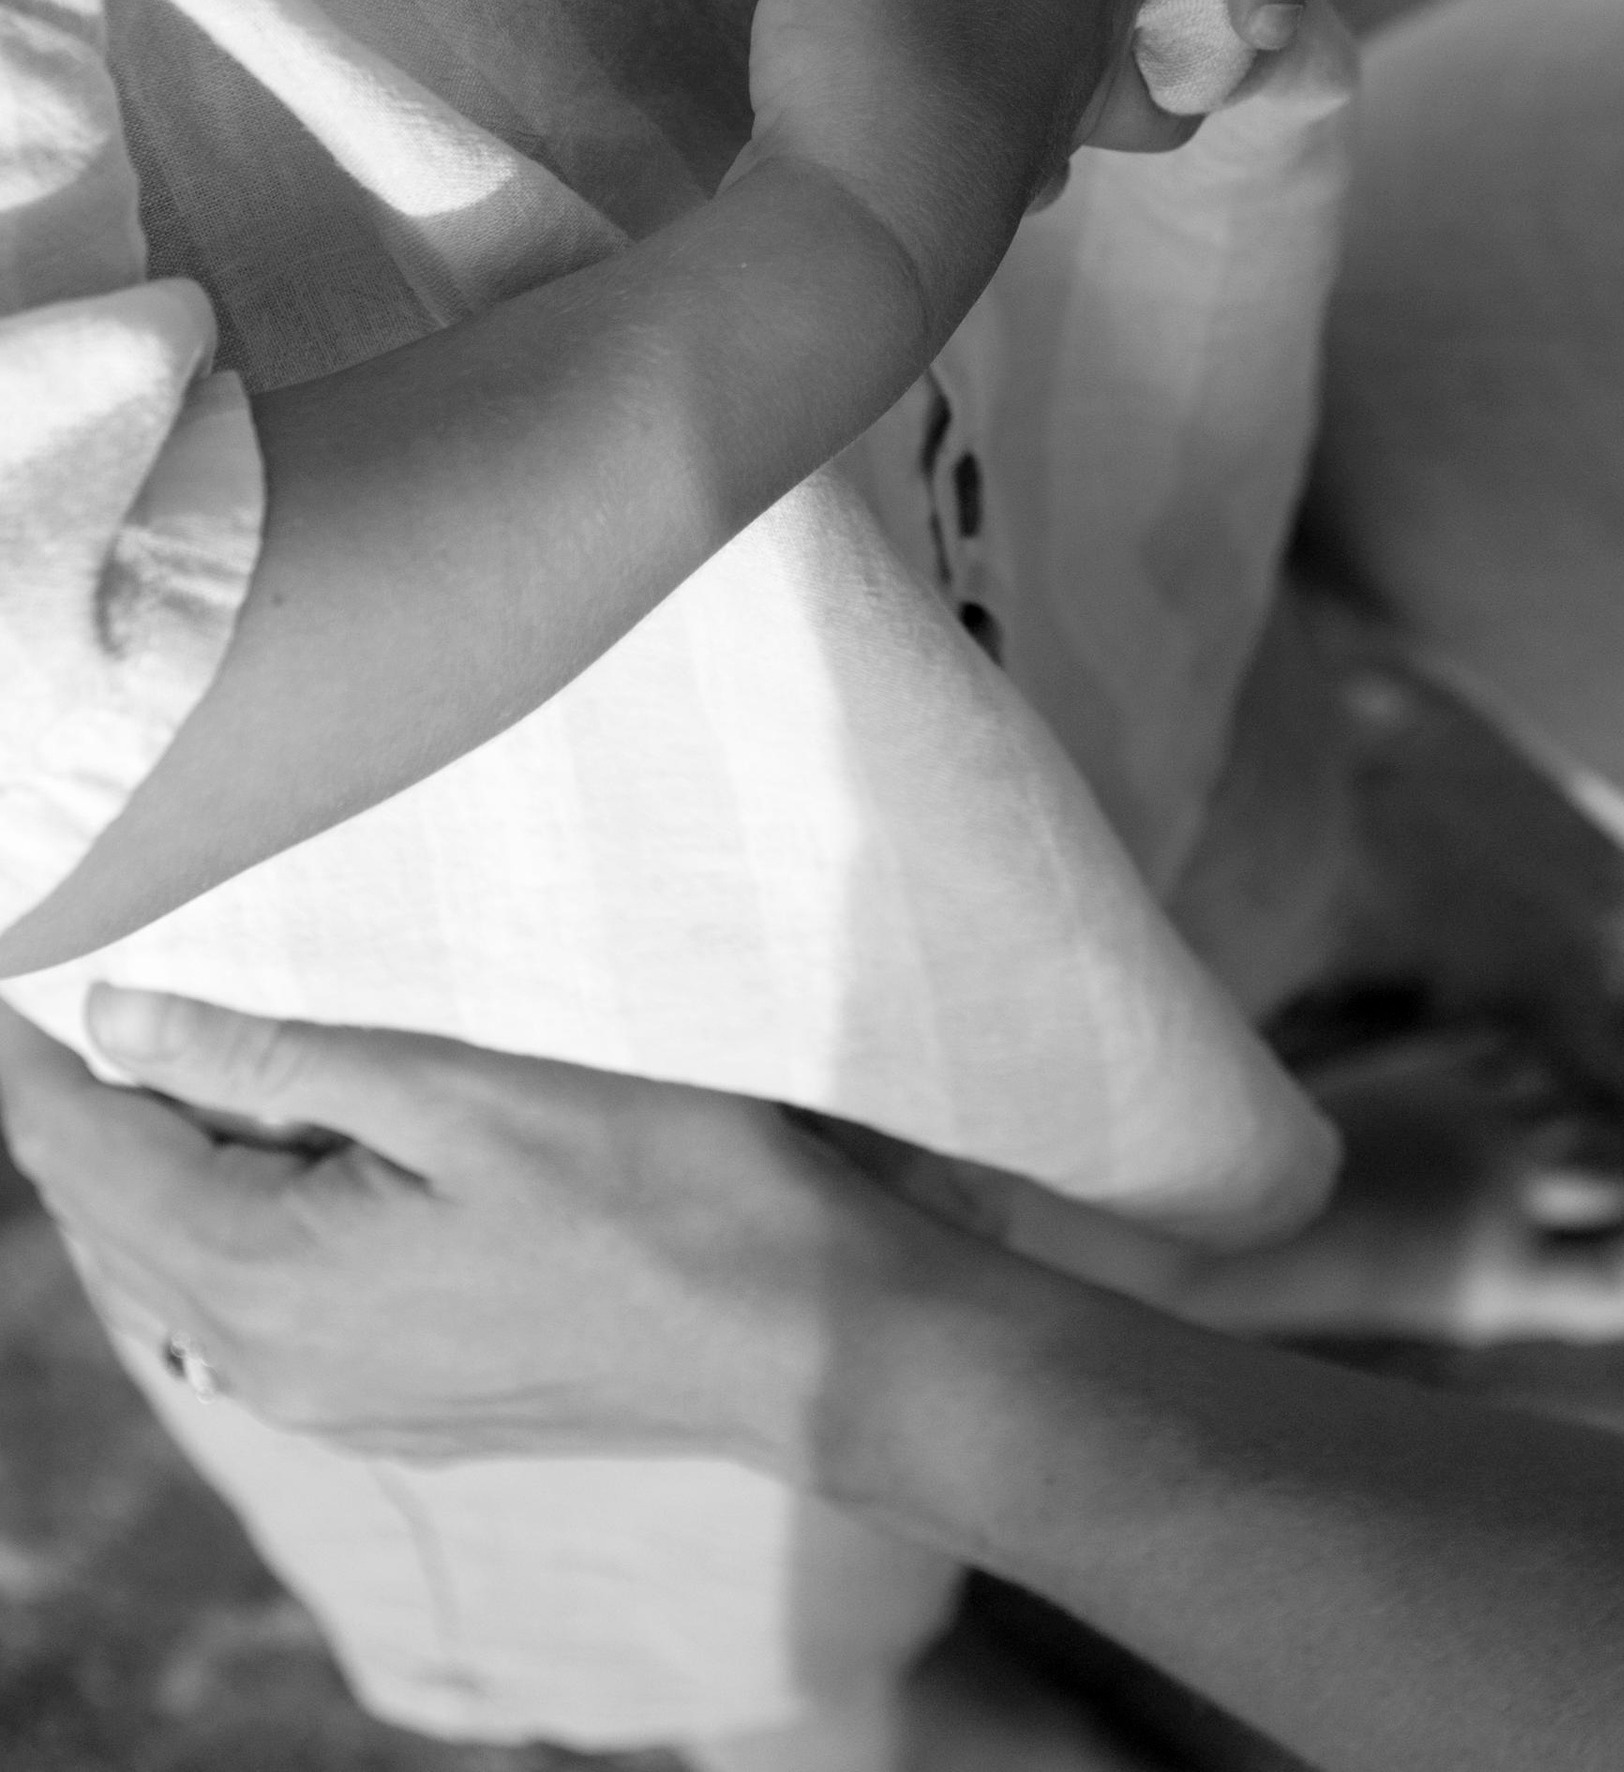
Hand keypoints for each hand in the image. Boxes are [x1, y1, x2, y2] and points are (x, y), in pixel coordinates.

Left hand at [0, 991, 970, 1488]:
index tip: (27, 962)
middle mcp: (273, 1366)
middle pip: (110, 1225)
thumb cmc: (654, 1185)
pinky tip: (248, 1169)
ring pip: (170, 1280)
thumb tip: (118, 1019)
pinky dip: (206, 1234)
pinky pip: (237, 1323)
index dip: (39, 1059)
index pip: (87, 1156)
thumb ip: (277, 1063)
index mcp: (271, 1280)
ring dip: (139, 1172)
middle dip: (74, 1109)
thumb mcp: (464, 1089)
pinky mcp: (392, 1413)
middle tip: (76, 990)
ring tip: (148, 1057)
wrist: (794, 1337)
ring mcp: (334, 1405)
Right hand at [741, 0, 1182, 269]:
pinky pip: (1000, 146)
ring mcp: (1051, 146)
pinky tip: (910, 108)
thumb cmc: (886, 46)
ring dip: (1027, 59)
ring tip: (950, 30)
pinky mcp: (990, 207)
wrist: (858, 228)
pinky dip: (969, 125)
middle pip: (1129, 14)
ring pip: (1073, 92)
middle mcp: (1093, 62)